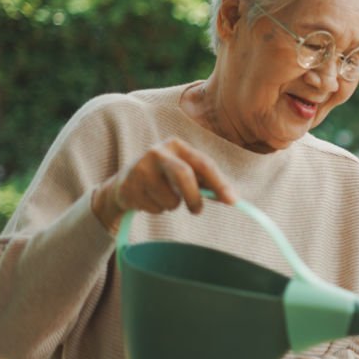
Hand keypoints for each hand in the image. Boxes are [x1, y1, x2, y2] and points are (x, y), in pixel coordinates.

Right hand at [91, 137, 236, 231]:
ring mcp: (140, 168)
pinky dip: (158, 209)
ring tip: (166, 198)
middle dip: (194, 197)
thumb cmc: (166, 178)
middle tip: (198, 211)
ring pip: (169, 198)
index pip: (204, 163)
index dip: (220, 183)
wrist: (125, 183)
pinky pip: (154, 207)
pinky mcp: (128, 186)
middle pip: (183, 175)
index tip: (233, 201)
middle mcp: (158, 152)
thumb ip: (208, 183)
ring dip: (173, 205)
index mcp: (177, 146)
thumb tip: (232, 198)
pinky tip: (149, 200)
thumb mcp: (187, 173)